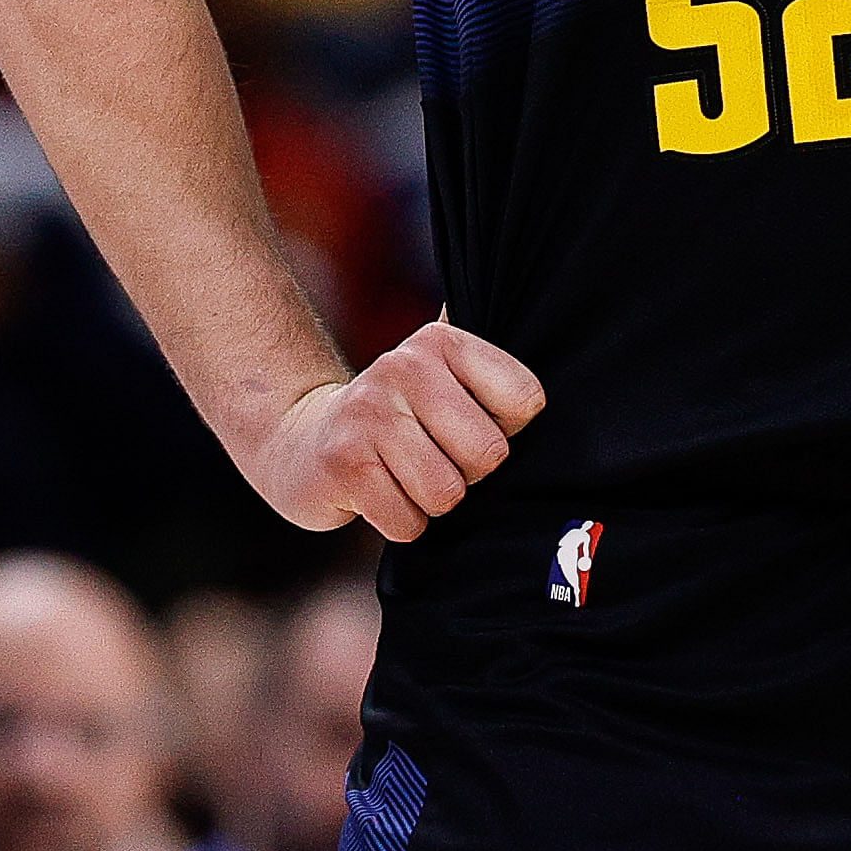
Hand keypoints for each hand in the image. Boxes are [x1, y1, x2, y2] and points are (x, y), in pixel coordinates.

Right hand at [242, 319, 545, 540]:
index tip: (468, 425)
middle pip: (488, 454)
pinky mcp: (344, 464)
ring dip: (430, 501)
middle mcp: (403, 367)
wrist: (299, 439)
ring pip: (448, 493)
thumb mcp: (438, 373)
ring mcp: (369, 414)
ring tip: (404, 476)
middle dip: (466, 473)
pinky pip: (409, 524)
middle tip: (431, 458)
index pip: (526, 401)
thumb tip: (550, 326)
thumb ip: (486, 362)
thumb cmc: (394, 416)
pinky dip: (400, 523)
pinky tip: (378, 494)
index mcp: (440, 343)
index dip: (505, 430)